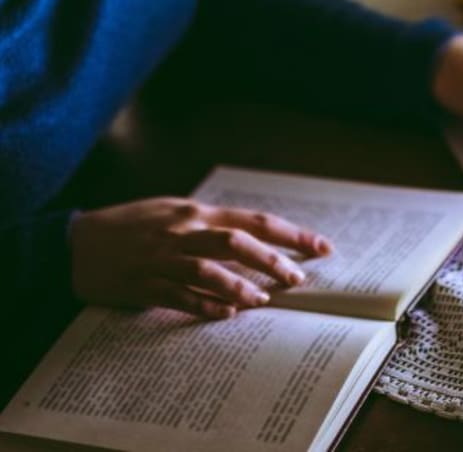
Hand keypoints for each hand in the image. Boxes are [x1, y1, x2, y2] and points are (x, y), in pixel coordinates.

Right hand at [69, 198, 333, 319]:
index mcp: (197, 213)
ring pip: (208, 270)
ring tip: (263, 300)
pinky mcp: (143, 284)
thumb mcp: (176, 212)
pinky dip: (204, 306)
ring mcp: (162, 259)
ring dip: (239, 287)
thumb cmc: (134, 227)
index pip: (255, 221)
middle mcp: (184, 232)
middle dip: (273, 260)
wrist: (77, 244)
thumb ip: (213, 224)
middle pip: (237, 242)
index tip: (321, 247)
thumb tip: (257, 238)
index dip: (291, 234)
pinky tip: (226, 315)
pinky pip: (178, 296)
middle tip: (298, 279)